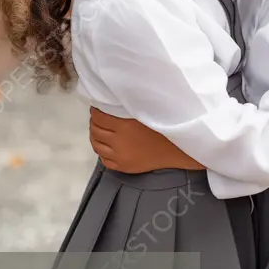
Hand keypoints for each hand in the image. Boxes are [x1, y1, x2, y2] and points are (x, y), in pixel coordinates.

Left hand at [89, 109, 204, 171]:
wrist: (174, 149)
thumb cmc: (162, 127)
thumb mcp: (144, 112)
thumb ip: (126, 108)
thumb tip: (109, 101)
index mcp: (124, 126)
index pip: (99, 117)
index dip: (95, 111)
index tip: (97, 107)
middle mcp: (118, 142)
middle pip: (95, 131)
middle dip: (94, 123)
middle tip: (97, 118)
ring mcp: (119, 156)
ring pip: (97, 146)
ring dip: (95, 136)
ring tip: (99, 130)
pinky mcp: (122, 167)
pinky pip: (104, 160)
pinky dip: (101, 152)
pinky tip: (105, 145)